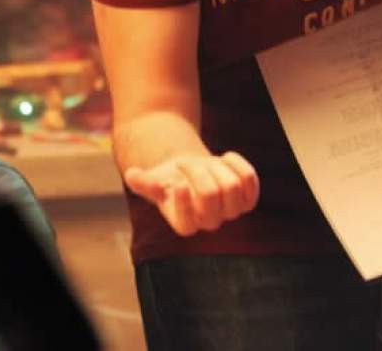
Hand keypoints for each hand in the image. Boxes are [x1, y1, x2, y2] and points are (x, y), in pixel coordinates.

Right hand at [123, 151, 258, 236]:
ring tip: (206, 161)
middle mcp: (208, 221)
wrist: (192, 175)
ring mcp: (230, 211)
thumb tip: (132, 176)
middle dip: (197, 171)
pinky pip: (250, 181)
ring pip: (231, 187)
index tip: (177, 182)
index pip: (187, 224)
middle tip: (184, 162)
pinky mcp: (246, 199)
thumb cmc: (169, 179)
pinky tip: (225, 157)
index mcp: (183, 223)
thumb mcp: (153, 179)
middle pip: (210, 196)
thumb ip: (143, 181)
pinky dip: (238, 164)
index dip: (183, 203)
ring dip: (216, 167)